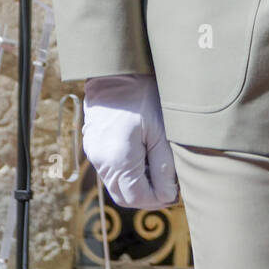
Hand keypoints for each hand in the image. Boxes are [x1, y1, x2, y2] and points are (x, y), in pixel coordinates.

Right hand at [82, 73, 178, 209]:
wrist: (117, 70)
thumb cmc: (143, 96)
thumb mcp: (162, 131)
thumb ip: (164, 166)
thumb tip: (168, 195)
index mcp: (119, 160)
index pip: (138, 197)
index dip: (159, 199)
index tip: (177, 191)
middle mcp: (101, 161)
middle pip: (125, 196)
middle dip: (148, 195)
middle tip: (170, 184)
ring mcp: (93, 154)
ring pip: (116, 185)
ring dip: (136, 184)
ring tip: (158, 168)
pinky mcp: (92, 145)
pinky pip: (110, 170)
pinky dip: (126, 172)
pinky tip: (143, 155)